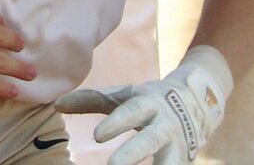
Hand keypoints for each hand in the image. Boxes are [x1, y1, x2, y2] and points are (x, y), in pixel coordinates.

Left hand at [56, 45, 232, 164]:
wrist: (196, 101)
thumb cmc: (147, 100)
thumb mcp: (122, 95)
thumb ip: (90, 100)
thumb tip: (56, 104)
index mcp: (148, 103)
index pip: (130, 112)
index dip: (115, 123)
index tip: (97, 136)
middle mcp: (165, 125)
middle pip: (150, 140)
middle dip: (133, 154)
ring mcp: (177, 146)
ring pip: (167, 164)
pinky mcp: (183, 162)